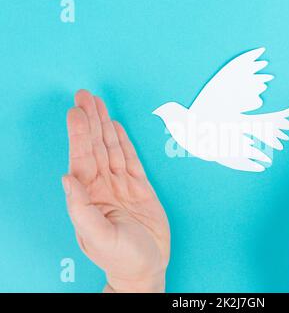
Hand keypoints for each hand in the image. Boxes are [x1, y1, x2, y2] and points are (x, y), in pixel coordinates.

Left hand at [62, 90, 169, 292]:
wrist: (146, 268)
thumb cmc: (121, 258)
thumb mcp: (99, 238)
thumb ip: (81, 208)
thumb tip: (66, 178)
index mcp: (89, 197)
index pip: (82, 159)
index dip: (79, 135)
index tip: (76, 112)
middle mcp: (103, 187)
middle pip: (95, 148)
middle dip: (91, 122)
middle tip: (86, 97)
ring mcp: (122, 185)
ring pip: (112, 149)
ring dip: (105, 127)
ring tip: (99, 105)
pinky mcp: (140, 187)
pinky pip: (130, 159)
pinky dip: (124, 142)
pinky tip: (116, 128)